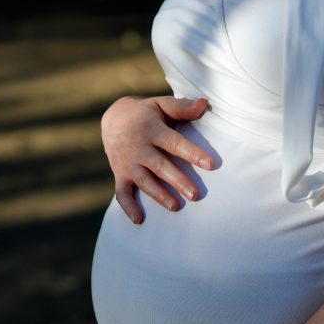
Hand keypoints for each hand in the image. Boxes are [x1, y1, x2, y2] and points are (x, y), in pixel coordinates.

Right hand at [101, 95, 213, 221]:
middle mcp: (138, 147)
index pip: (173, 142)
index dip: (192, 153)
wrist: (113, 118)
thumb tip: (205, 103)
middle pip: (159, 166)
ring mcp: (127, 162)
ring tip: (175, 207)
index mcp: (151, 129)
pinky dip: (128, 206)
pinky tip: (139, 220)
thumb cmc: (146, 113)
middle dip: (177, 180)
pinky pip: (121, 192)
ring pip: (144, 181)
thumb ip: (182, 107)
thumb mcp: (161, 104)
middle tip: (194, 194)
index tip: (210, 164)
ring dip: (158, 195)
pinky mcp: (120, 174)